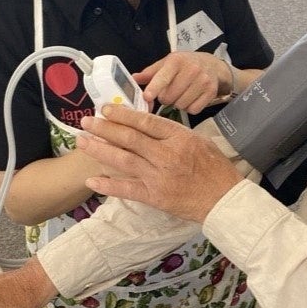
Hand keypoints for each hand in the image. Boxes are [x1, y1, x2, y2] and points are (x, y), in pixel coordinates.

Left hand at [77, 105, 242, 222]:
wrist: (224, 199)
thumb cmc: (216, 168)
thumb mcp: (200, 141)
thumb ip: (174, 134)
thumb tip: (150, 125)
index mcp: (179, 138)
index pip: (145, 122)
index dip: (123, 115)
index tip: (106, 109)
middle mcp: (166, 155)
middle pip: (130, 139)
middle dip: (104, 128)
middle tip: (86, 121)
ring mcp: (159, 177)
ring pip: (123, 160)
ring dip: (100, 150)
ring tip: (82, 142)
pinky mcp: (155, 197)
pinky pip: (127, 189)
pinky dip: (108, 184)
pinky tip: (92, 179)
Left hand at [133, 52, 230, 114]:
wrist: (212, 65)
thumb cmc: (184, 64)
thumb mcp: (167, 63)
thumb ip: (150, 73)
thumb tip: (134, 79)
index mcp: (177, 61)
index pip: (163, 77)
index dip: (154, 88)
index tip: (147, 97)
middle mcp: (192, 69)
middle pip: (169, 97)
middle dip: (165, 98)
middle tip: (169, 92)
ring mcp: (203, 81)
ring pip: (181, 105)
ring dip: (177, 103)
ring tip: (180, 94)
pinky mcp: (211, 92)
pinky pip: (193, 109)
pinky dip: (189, 107)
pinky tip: (190, 98)